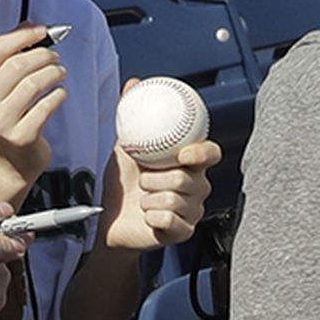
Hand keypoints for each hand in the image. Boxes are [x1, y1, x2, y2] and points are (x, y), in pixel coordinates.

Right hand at [0, 23, 66, 193]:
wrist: (7, 159)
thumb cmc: (5, 113)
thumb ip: (11, 54)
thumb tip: (32, 26)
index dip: (24, 36)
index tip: (43, 30)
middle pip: (18, 65)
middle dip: (43, 55)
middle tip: (55, 57)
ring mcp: (0, 121)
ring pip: (34, 83)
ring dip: (54, 73)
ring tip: (60, 72)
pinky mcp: (21, 136)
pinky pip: (47, 106)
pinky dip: (59, 95)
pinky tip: (59, 94)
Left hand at [102, 130, 218, 252]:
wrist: (109, 218)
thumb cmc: (122, 183)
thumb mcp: (125, 148)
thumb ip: (133, 121)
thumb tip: (132, 87)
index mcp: (189, 163)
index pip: (210, 153)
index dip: (202, 153)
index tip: (182, 155)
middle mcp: (197, 187)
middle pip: (187, 179)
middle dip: (155, 180)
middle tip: (142, 181)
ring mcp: (193, 211)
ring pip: (175, 200)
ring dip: (149, 199)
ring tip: (142, 200)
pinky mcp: (184, 232)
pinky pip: (170, 221)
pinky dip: (151, 217)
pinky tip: (147, 217)